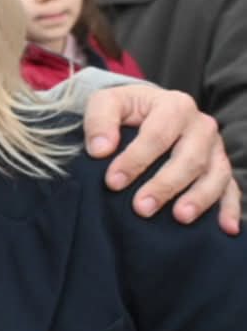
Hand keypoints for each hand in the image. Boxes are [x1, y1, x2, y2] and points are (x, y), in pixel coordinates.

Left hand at [83, 85, 239, 233]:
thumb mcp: (106, 102)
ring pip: (215, 175)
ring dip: (198, 198)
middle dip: (165, 185)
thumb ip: (99, 120)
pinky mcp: (221, 168)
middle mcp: (201, 127)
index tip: (113, 182)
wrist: (145, 112)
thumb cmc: (126, 109)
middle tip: (141, 208)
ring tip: (179, 217)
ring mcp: (215, 149)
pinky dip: (229, 208)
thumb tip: (100, 150)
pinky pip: (230, 189)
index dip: (136, 160)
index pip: (157, 135)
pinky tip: (225, 227)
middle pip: (190, 158)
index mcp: (175, 106)